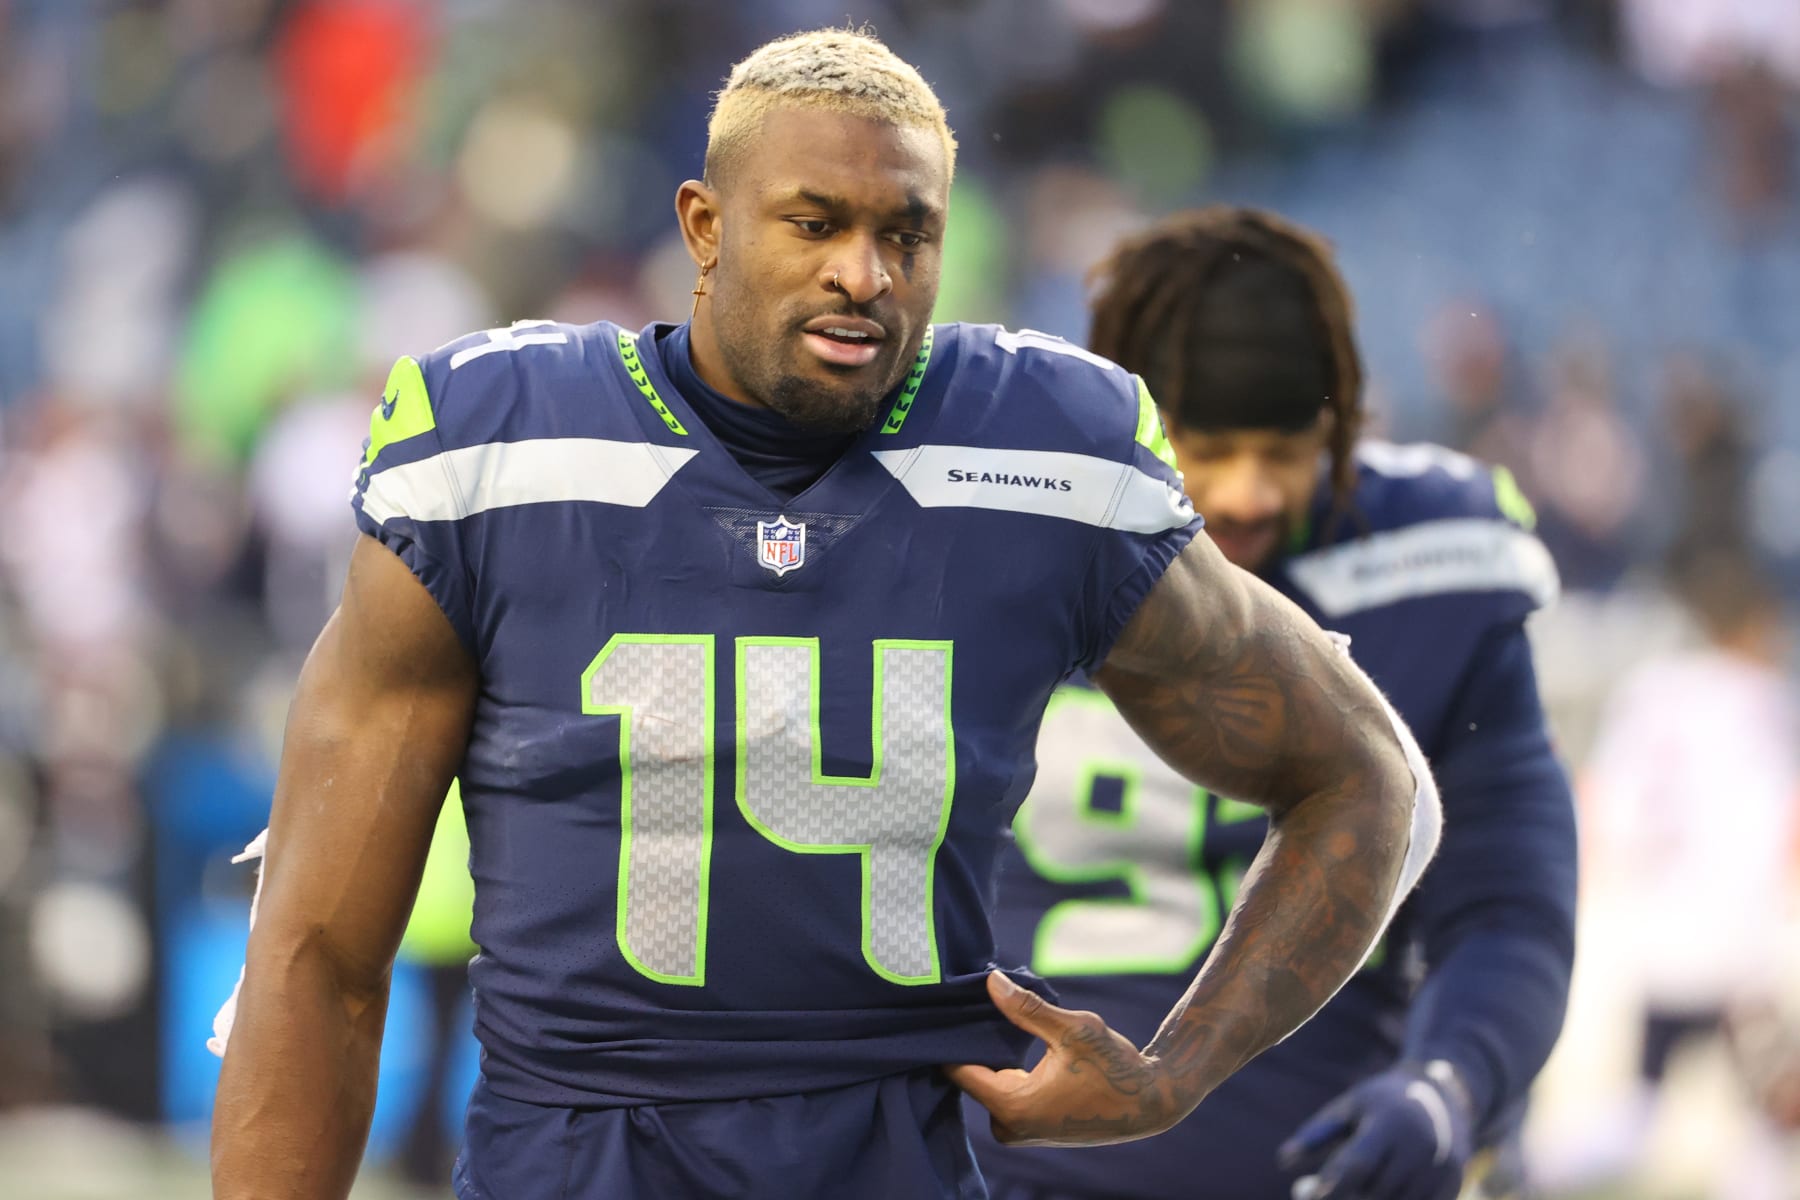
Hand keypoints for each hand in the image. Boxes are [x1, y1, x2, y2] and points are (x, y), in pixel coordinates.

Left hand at [944, 971, 1184, 1146]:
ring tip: (996, 1019)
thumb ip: (1026, 1008)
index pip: (958, 1070)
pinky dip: (1005, 1070)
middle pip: (971, 1077)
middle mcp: (1009, 1127)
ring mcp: (1018, 1132)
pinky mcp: (1029, 1129)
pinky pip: (1003, 1094)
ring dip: (992, 1056)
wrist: (1148, 1103)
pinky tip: (1011, 1043)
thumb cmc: (1113, 1067)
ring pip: (988, 1084)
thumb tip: (991, 981)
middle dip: (976, 1043)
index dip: (954, 1038)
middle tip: (975, 1005)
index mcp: (1013, 1107)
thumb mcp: (1072, 1029)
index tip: (953, 1008)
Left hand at [1278, 1062, 1474, 1199]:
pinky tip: (1372, 1194)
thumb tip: (1282, 1161)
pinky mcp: (1452, 1188)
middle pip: (1376, 1192)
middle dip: (1345, 1199)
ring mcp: (1441, 1171)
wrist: (1443, 1100)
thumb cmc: (1382, 1104)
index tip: (1306, 1195)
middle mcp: (1421, 1149)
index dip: (1332, 1186)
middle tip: (1317, 1195)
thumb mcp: (1350, 1107)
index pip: (1359, 1165)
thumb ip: (1317, 1134)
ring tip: (1346, 1191)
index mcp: (1391, 1124)